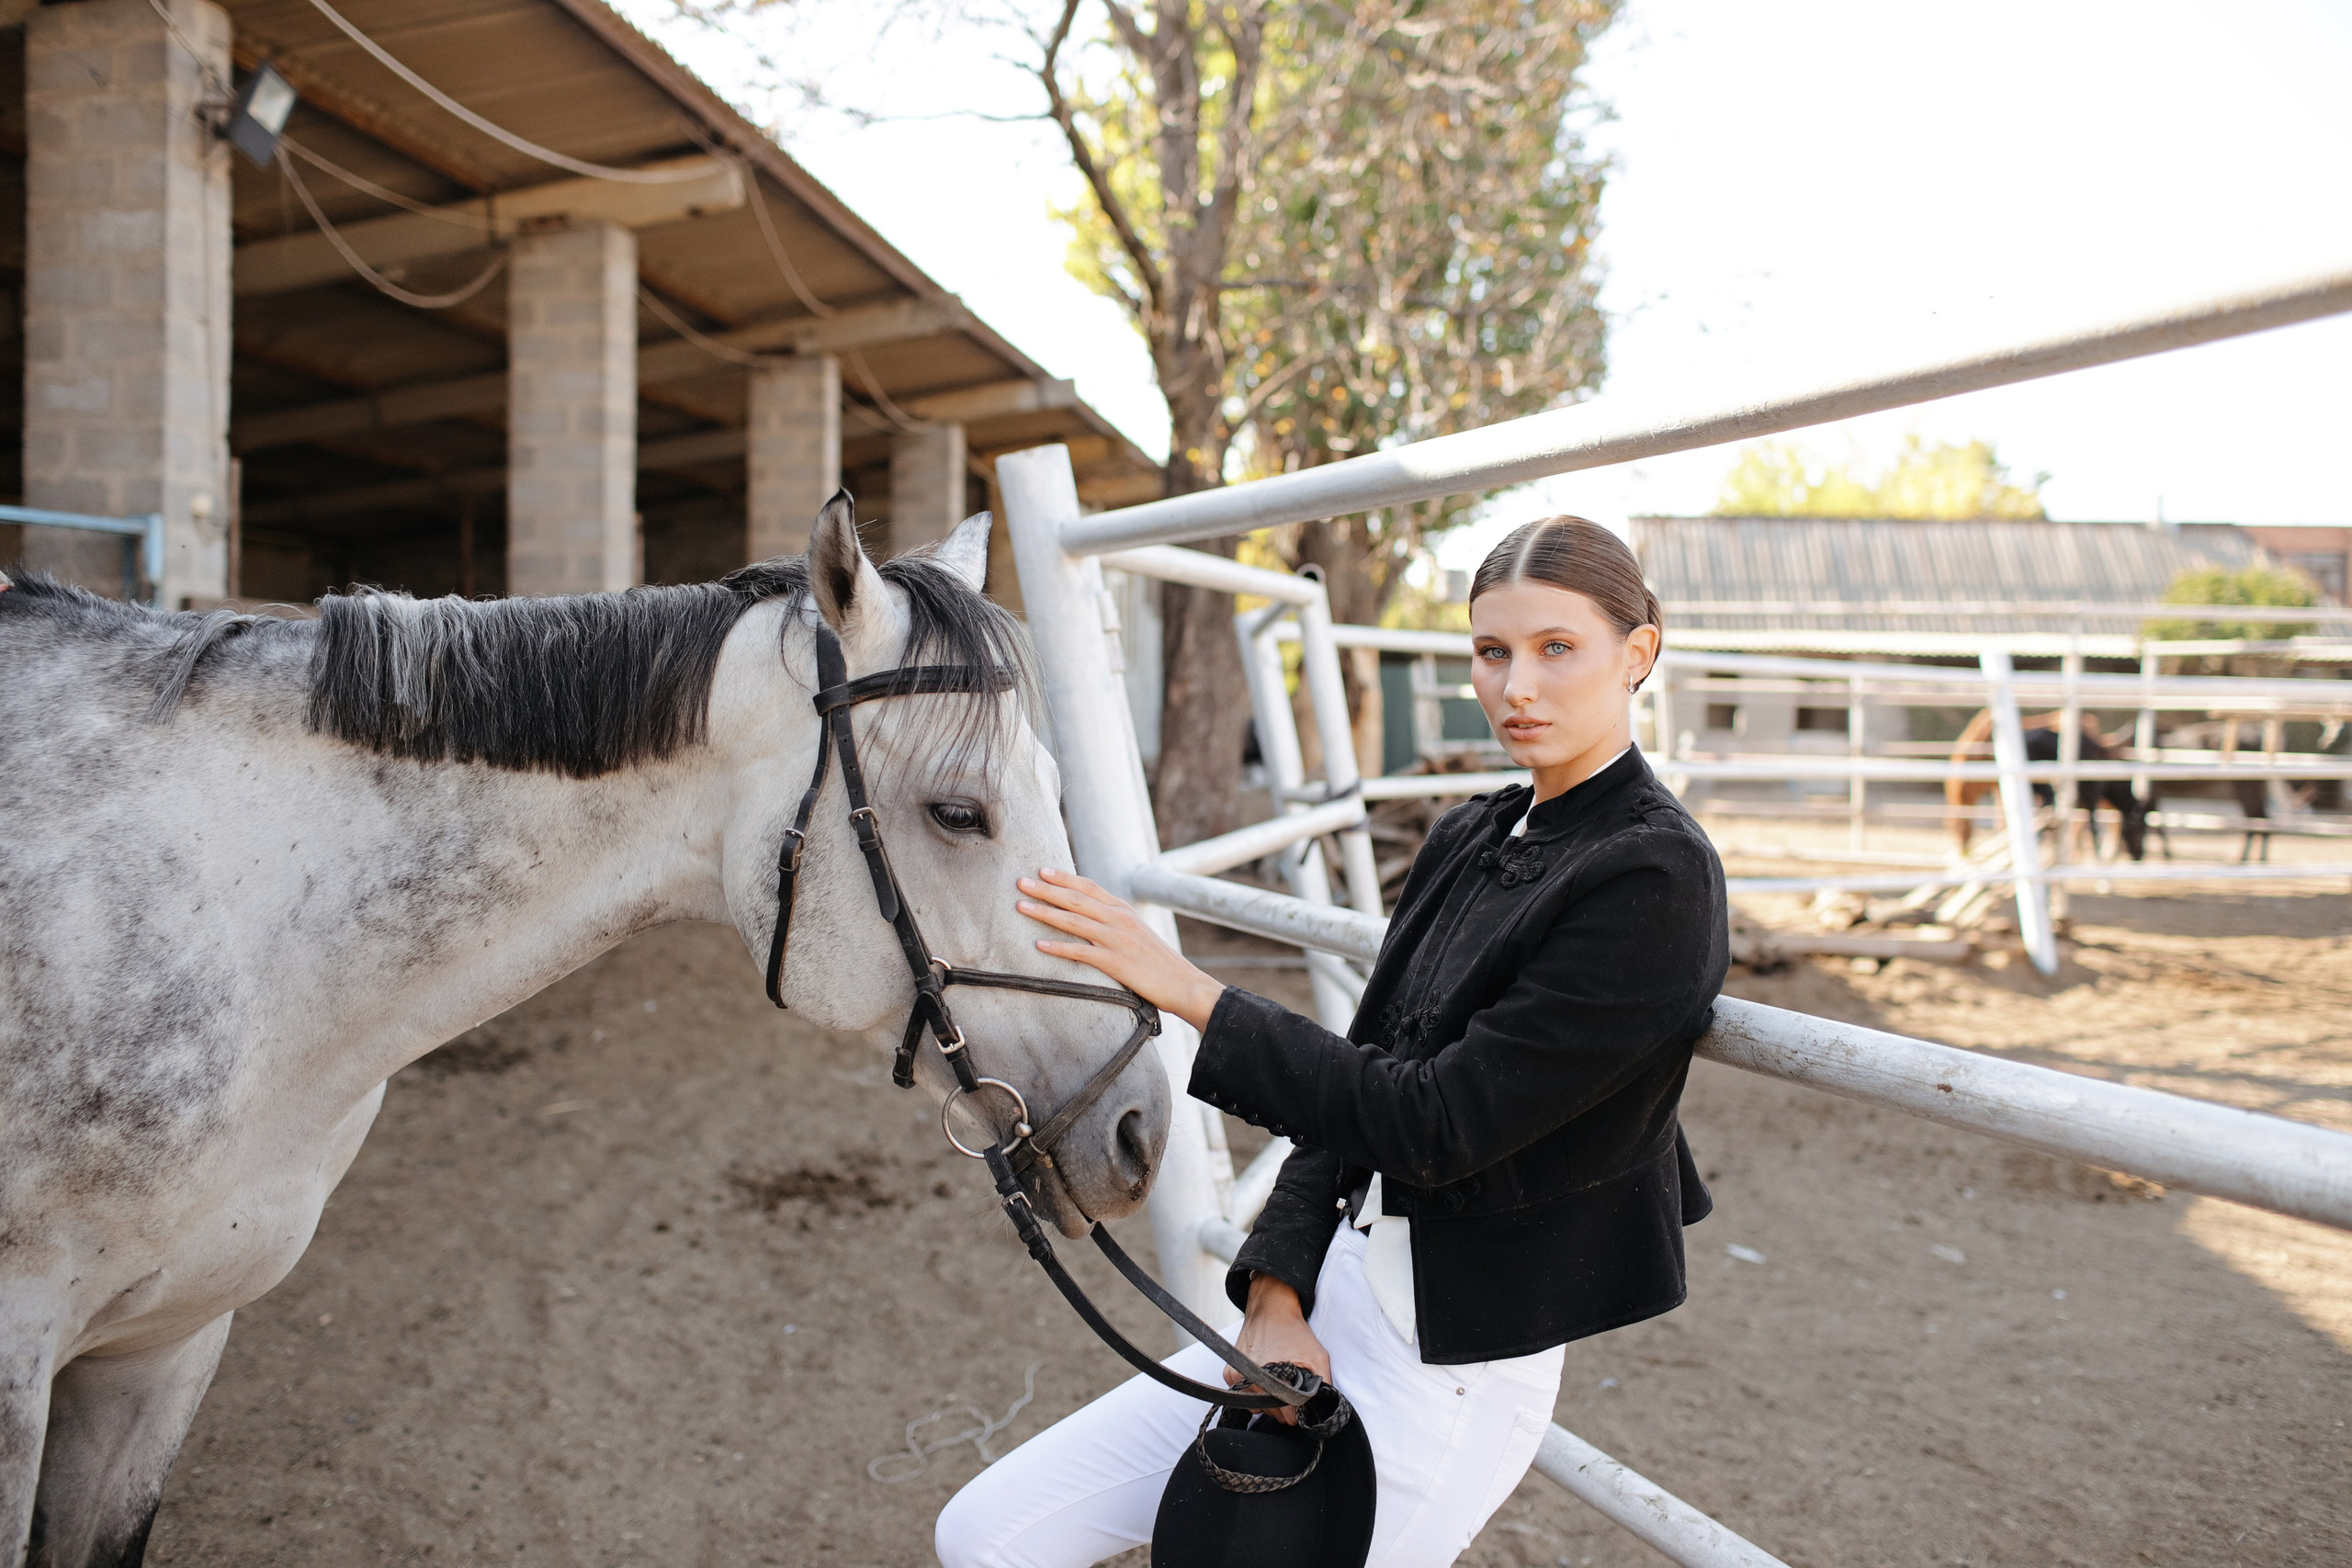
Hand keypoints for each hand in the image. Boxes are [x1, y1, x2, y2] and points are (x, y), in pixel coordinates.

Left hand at [1016, 869, 1225, 1030]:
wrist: (1185, 984)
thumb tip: (1094, 919)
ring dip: (1044, 912)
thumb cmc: (1161, 964)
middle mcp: (1120, 919)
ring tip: (1021, 906)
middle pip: (1076, 899)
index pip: (1090, 888)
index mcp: (1125, 911)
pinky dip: (1058, 948)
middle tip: (1020, 882)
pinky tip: (1039, 945)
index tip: (1042, 871)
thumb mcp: (1140, 935)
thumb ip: (1117, 924)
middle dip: (1045, 889)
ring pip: (1074, 920)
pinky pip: (1081, 952)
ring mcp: (1117, 939)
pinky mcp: (1116, 962)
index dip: (1065, 878)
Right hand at [1224, 1274, 1329, 1424]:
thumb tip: (1325, 1407)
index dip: (1297, 1410)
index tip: (1301, 1400)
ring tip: (1277, 1381)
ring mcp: (1237, 1377)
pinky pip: (1244, 1397)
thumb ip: (1325, 1383)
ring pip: (1256, 1407)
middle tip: (1290, 1387)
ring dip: (1268, 1400)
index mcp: (1272, 1378)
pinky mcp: (1229, 1373)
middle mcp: (1251, 1379)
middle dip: (1283, 1406)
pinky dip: (1255, 1392)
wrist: (1270, 1308)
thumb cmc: (1294, 1332)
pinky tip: (1264, 1377)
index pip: (1287, 1415)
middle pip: (1271, 1413)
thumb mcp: (1317, 1355)